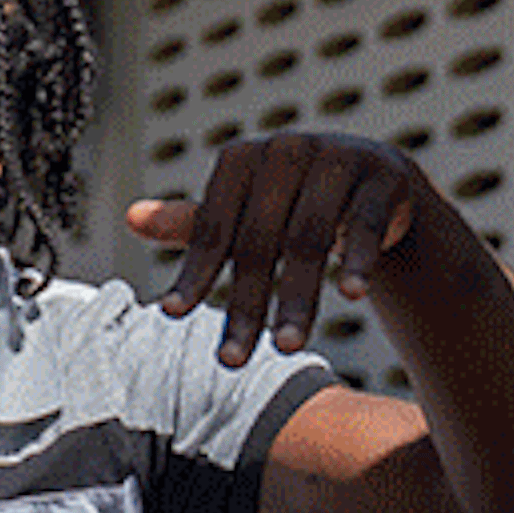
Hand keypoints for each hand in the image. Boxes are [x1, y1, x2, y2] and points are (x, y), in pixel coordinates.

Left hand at [129, 131, 440, 365]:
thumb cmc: (291, 202)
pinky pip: (367, 224)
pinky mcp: (383, 176)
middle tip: (231, 361)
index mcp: (241, 159)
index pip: (212, 228)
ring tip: (287, 347)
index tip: (172, 315)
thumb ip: (192, 223)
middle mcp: (286, 150)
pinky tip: (353, 295)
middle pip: (260, 243)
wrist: (373, 181)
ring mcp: (338, 159)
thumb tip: (130, 218)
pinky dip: (359, 260)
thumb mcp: (242, 212)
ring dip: (298, 298)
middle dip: (246, 306)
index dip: (193, 273)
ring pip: (311, 240)